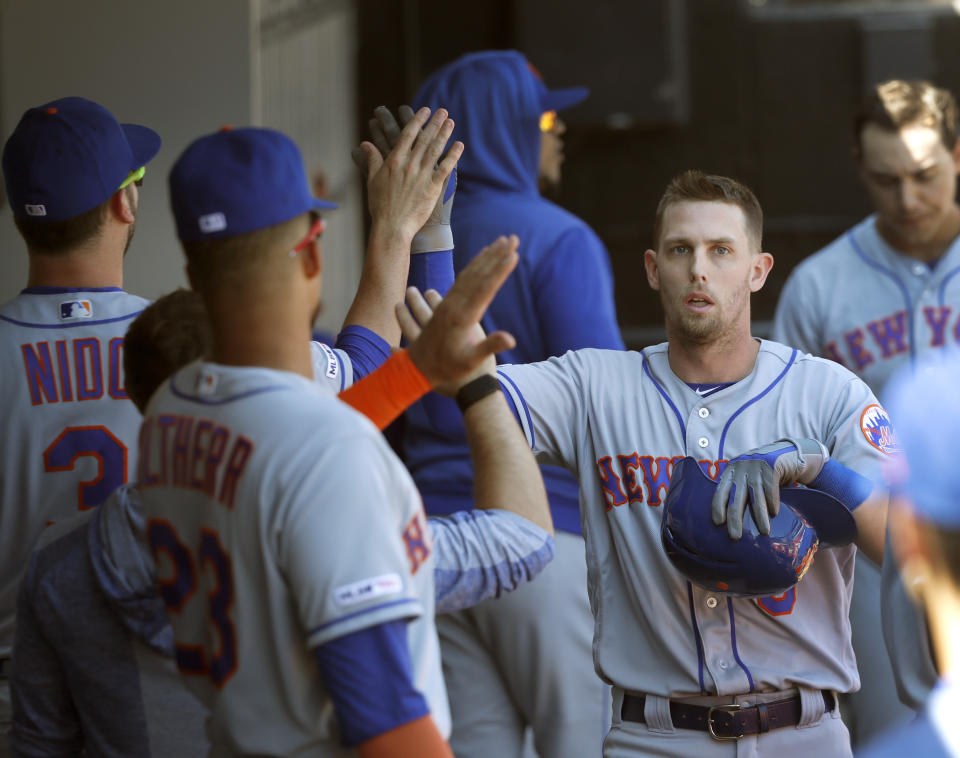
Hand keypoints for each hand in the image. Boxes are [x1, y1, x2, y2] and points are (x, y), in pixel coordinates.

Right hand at [355, 106, 461, 244]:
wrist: (392, 227)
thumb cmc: (380, 205)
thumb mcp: (372, 180)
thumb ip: (372, 160)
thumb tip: (365, 144)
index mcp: (394, 161)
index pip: (408, 135)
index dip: (418, 120)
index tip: (425, 110)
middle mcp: (409, 165)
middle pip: (424, 139)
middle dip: (434, 123)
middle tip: (443, 111)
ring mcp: (422, 176)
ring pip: (436, 150)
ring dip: (444, 134)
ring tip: (451, 122)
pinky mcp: (433, 188)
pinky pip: (446, 168)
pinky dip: (453, 155)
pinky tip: (459, 145)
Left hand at [397, 236, 518, 395]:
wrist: (420, 372)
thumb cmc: (449, 371)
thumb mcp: (471, 361)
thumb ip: (489, 346)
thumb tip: (512, 339)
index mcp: (463, 316)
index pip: (486, 287)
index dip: (500, 270)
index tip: (513, 254)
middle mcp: (455, 306)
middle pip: (478, 274)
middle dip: (497, 255)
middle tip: (513, 238)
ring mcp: (449, 304)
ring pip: (469, 273)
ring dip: (485, 256)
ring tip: (500, 241)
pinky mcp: (446, 305)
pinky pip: (461, 280)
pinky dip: (473, 267)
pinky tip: (481, 259)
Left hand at [711, 438, 828, 538]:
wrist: (786, 453)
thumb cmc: (763, 472)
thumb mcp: (746, 477)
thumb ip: (738, 491)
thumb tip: (732, 520)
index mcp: (730, 472)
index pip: (720, 491)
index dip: (717, 506)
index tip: (718, 522)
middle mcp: (740, 469)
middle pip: (736, 497)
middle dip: (734, 518)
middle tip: (735, 536)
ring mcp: (755, 467)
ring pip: (755, 496)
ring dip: (760, 516)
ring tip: (763, 531)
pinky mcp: (771, 466)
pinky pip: (770, 488)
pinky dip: (773, 502)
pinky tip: (775, 513)